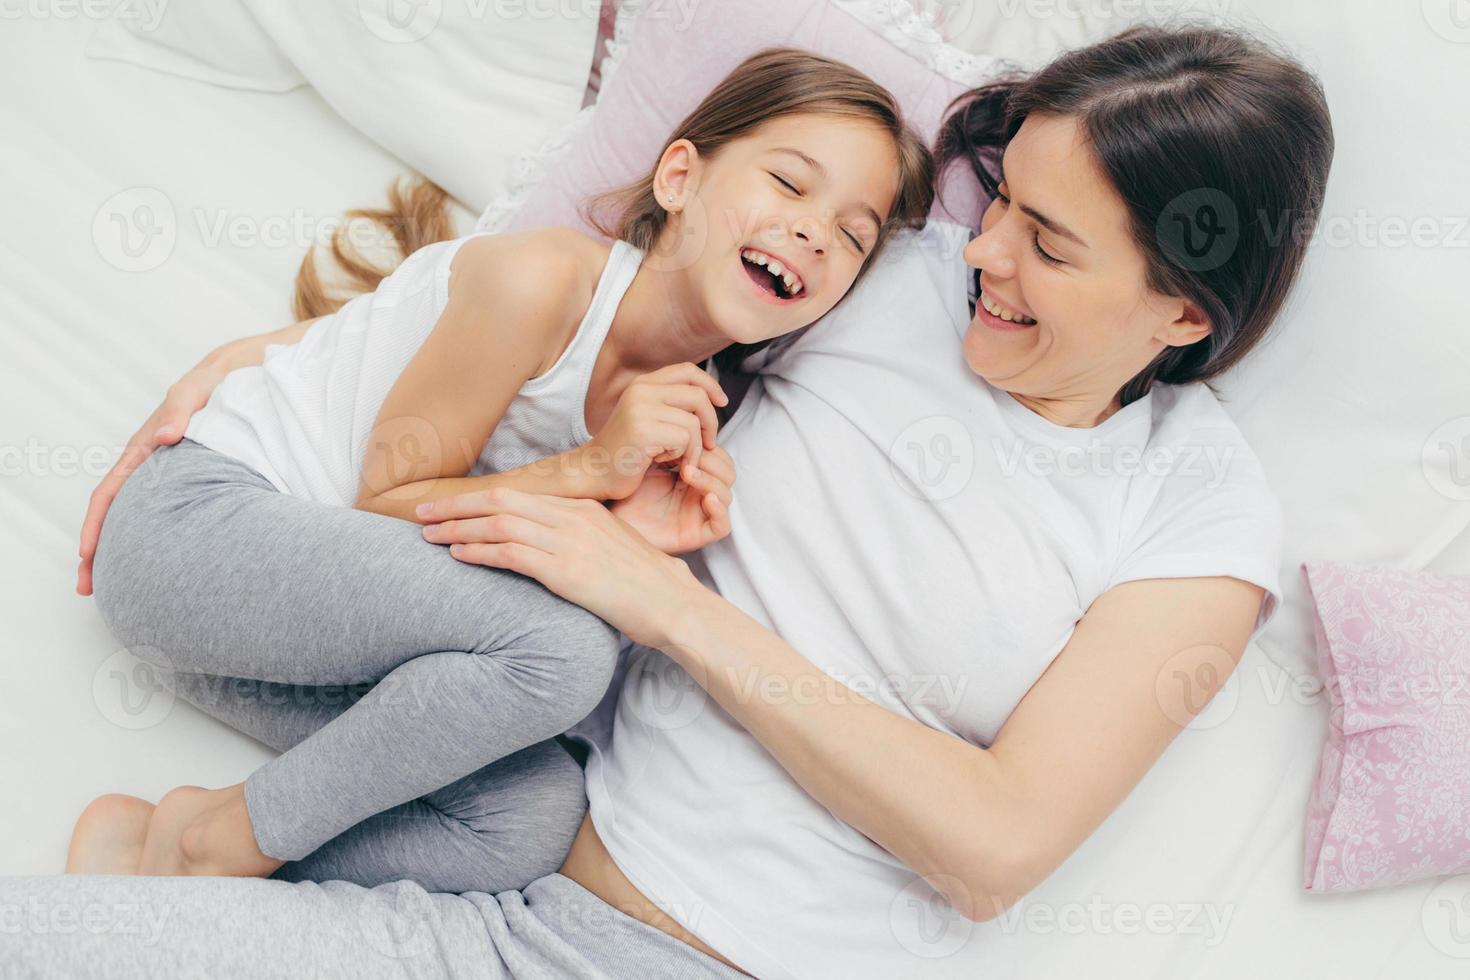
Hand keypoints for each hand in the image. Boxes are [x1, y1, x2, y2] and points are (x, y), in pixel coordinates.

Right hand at [76, 363, 226, 594]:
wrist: (234, 381)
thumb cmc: (209, 386)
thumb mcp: (192, 392)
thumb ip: (180, 411)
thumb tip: (165, 437)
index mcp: (143, 452)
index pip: (109, 493)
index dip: (96, 525)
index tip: (87, 554)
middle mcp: (150, 469)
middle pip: (117, 517)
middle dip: (100, 553)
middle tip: (90, 589)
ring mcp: (169, 479)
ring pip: (139, 522)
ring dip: (125, 553)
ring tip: (121, 589)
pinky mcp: (190, 484)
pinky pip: (166, 517)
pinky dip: (155, 541)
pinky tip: (164, 564)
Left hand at [419, 488, 705, 647]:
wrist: (673, 604)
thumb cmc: (647, 586)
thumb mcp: (612, 551)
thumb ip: (581, 543)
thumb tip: (552, 552)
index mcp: (584, 509)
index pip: (521, 494)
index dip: (480, 498)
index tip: (452, 505)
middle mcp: (573, 517)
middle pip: (502, 500)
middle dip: (457, 506)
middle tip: (421, 512)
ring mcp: (570, 541)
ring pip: (499, 524)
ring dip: (458, 529)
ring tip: (429, 536)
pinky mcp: (566, 570)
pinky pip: (511, 554)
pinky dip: (480, 551)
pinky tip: (458, 555)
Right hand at [584, 362, 727, 499]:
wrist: (593, 472)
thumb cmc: (626, 451)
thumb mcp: (648, 418)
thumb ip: (671, 404)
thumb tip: (710, 396)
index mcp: (643, 384)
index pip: (688, 370)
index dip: (710, 385)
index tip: (721, 403)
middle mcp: (641, 390)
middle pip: (697, 395)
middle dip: (711, 422)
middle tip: (709, 444)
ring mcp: (640, 408)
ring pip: (693, 421)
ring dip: (696, 446)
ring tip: (682, 459)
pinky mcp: (643, 430)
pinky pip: (685, 439)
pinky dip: (684, 456)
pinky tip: (666, 463)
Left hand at [608, 445, 734, 553]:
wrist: (612, 515)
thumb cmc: (628, 488)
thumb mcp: (651, 459)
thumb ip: (672, 442)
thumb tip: (689, 417)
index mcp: (694, 474)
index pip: (718, 455)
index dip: (707, 445)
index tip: (686, 437)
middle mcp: (700, 492)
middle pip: (728, 472)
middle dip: (711, 460)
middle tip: (688, 456)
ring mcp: (700, 513)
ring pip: (727, 494)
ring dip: (711, 481)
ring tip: (688, 473)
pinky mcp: (699, 534)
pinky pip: (723, 525)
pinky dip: (720, 510)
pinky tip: (706, 498)